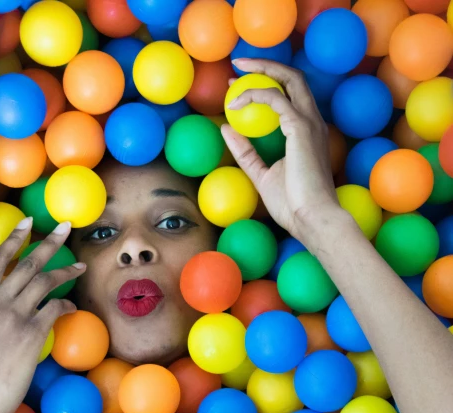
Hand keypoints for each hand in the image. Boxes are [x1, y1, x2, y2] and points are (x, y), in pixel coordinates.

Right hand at [0, 218, 85, 412]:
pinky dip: (66, 305)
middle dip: (50, 242)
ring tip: (81, 267)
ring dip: (66, 272)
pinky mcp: (32, 332)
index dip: (15, 238)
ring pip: (46, 282)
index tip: (30, 223)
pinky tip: (72, 305)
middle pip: (28, 263)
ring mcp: (15, 315)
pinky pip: (56, 309)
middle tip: (66, 228)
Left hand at [221, 59, 341, 244]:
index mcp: (308, 133)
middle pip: (293, 78)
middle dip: (265, 66)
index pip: (290, 96)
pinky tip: (235, 105)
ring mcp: (310, 123)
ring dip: (261, 70)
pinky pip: (275, 99)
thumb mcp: (262, 175)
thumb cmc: (293, 205)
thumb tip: (226, 129)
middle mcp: (313, 122)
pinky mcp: (301, 128)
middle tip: (237, 67)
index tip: (239, 88)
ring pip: (288, 79)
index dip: (266, 85)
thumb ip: (246, 152)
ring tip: (234, 73)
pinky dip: (254, 96)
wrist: (312, 219)